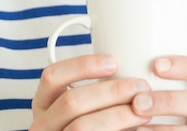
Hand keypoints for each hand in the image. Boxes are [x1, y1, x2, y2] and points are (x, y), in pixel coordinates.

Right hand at [30, 54, 151, 130]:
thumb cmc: (93, 124)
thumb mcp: (83, 108)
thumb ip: (96, 91)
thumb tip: (130, 68)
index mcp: (43, 104)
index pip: (52, 76)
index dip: (82, 65)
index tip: (114, 62)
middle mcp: (42, 124)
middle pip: (71, 101)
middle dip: (111, 92)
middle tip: (140, 87)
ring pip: (82, 126)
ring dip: (118, 116)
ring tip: (143, 111)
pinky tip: (138, 129)